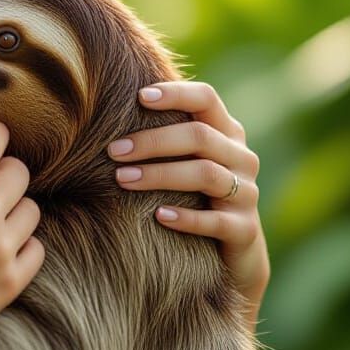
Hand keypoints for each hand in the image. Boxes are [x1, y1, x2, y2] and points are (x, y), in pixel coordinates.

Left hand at [107, 82, 268, 329]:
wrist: (232, 255)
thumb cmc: (192, 197)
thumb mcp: (182, 162)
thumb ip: (161, 136)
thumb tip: (103, 115)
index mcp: (226, 133)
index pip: (206, 98)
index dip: (175, 94)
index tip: (139, 97)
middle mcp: (241, 158)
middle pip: (200, 137)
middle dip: (153, 141)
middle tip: (113, 151)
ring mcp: (246, 194)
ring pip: (206, 174)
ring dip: (160, 175)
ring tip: (122, 179)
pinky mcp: (244, 230)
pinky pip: (216, 220)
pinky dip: (186, 217)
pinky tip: (159, 215)